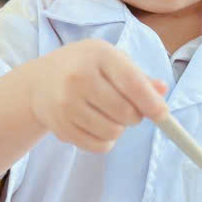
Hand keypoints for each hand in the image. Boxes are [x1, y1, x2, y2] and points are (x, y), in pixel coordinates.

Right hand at [28, 39, 168, 152]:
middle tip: (128, 109)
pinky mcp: (61, 126)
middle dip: (135, 116)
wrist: (39, 82)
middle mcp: (79, 77)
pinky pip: (98, 146)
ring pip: (113, 132)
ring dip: (119, 128)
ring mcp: (67, 103)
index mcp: (98, 55)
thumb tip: (161, 91)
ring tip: (109, 115)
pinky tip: (97, 126)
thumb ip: (137, 76)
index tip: (162, 114)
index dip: (151, 102)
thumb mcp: (110, 60)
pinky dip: (105, 141)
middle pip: (125, 112)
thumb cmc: (83, 67)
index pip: (131, 83)